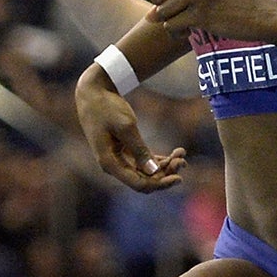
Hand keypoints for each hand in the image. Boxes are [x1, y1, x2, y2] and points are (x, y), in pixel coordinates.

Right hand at [74, 66, 183, 192]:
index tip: (179, 178)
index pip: (138, 184)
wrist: (93, 92)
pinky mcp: (124, 151)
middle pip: (144, 180)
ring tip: (182, 154)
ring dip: (165, 166)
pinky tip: (175, 152)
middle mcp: (113, 166)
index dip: (160, 184)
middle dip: (165, 173)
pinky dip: (159, 159)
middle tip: (182, 160)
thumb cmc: (107, 107)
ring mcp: (118, 159)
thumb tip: (153, 172)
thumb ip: (139, 150)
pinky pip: (144, 162)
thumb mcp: (126, 126)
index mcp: (110, 163)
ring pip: (146, 172)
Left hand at [147, 0, 274, 43]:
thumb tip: (148, 15)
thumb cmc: (232, 2)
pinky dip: (177, 33)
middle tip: (180, 18)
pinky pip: (172, 26)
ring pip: (162, 12)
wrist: (258, 15)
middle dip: (163, 10)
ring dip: (170, 23)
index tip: (175, 3)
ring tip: (185, 27)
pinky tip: (189, 33)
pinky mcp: (200, 15)